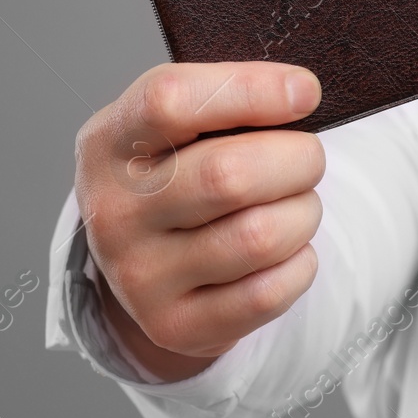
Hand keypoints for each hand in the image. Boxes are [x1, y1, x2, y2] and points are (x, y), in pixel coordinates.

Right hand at [73, 62, 325, 380]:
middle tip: (306, 159)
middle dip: (298, 160)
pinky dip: (299, 265)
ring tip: (294, 204)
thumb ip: (231, 97)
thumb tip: (300, 93)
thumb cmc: (183, 168)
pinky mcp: (173, 325)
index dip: (254, 91)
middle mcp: (114, 211)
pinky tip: (285, 251)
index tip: (306, 93)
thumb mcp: (183, 122)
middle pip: (230, 176)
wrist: (146, 257)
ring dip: (304, 214)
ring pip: (260, 237)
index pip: (171, 101)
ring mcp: (138, 276)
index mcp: (110, 142)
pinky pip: (269, 292)